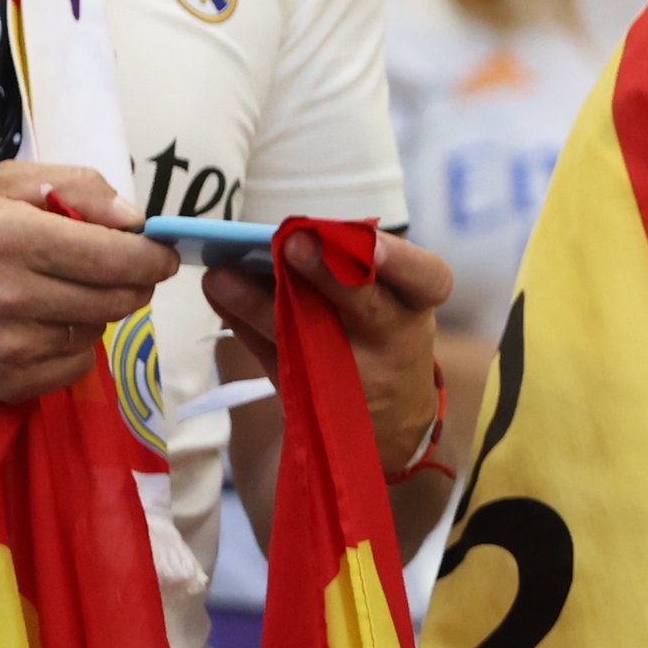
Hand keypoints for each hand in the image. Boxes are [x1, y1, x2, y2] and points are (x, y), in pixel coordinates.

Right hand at [0, 164, 171, 402]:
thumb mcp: (3, 184)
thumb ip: (77, 186)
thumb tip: (135, 219)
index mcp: (11, 236)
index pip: (117, 256)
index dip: (153, 256)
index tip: (161, 253)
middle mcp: (10, 294)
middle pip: (120, 298)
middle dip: (134, 282)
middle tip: (119, 270)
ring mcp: (9, 343)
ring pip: (100, 330)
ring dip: (98, 310)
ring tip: (62, 291)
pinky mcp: (9, 380)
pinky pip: (77, 364)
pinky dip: (74, 344)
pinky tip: (43, 323)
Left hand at [203, 224, 455, 477]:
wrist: (387, 419)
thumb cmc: (384, 338)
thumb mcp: (391, 301)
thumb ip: (345, 263)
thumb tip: (285, 228)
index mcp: (415, 306)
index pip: (428, 279)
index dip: (401, 261)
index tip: (369, 244)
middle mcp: (392, 340)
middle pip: (366, 307)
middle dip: (329, 274)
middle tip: (291, 244)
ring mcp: (352, 375)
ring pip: (307, 337)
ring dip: (262, 304)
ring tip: (223, 277)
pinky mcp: (311, 396)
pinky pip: (273, 357)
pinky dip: (243, 323)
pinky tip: (220, 296)